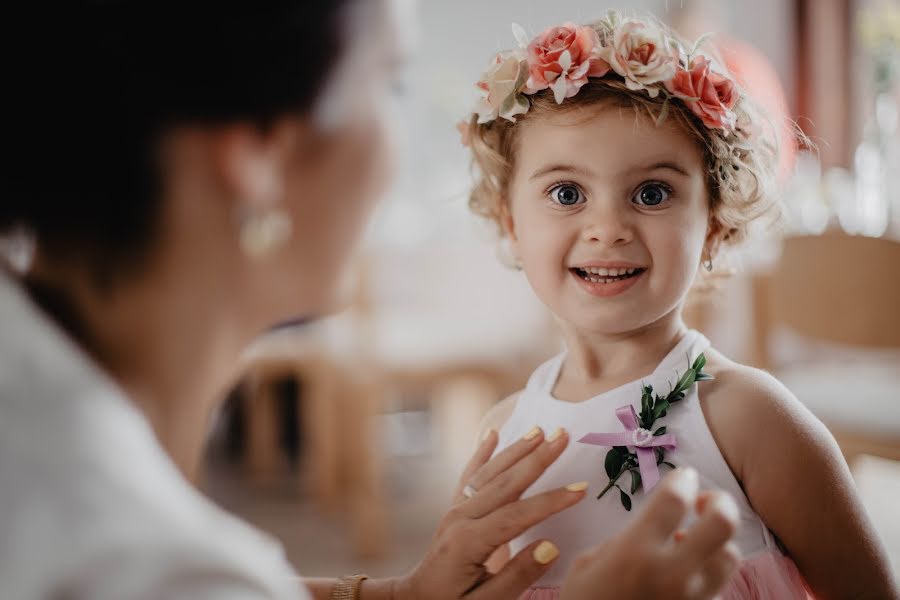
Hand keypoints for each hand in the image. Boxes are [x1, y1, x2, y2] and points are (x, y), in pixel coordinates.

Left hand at [394, 427, 586, 599]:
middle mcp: (461, 518)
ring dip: (517, 450)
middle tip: (563, 436)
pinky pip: (469, 475)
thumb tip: (551, 546)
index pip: (518, 516)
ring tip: (541, 430)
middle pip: (506, 482)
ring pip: (490, 473)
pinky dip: (482, 453)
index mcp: (469, 542)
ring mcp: (455, 511)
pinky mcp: (454, 509)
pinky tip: (492, 434)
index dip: (551, 502)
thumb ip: (518, 576)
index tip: (581, 488)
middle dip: (537, 458)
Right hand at [560, 468, 740, 599]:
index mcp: (635, 552)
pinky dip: (710, 571)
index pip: (675, 499)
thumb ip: (623, 541)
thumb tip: (649, 531)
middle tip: (703, 500)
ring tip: (694, 540)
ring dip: (717, 541)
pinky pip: (718, 587)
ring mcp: (691, 599)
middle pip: (722, 523)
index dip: (683, 479)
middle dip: (718, 502)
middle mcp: (671, 574)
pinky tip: (688, 572)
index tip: (683, 476)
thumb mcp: (588, 565)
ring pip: (730, 556)